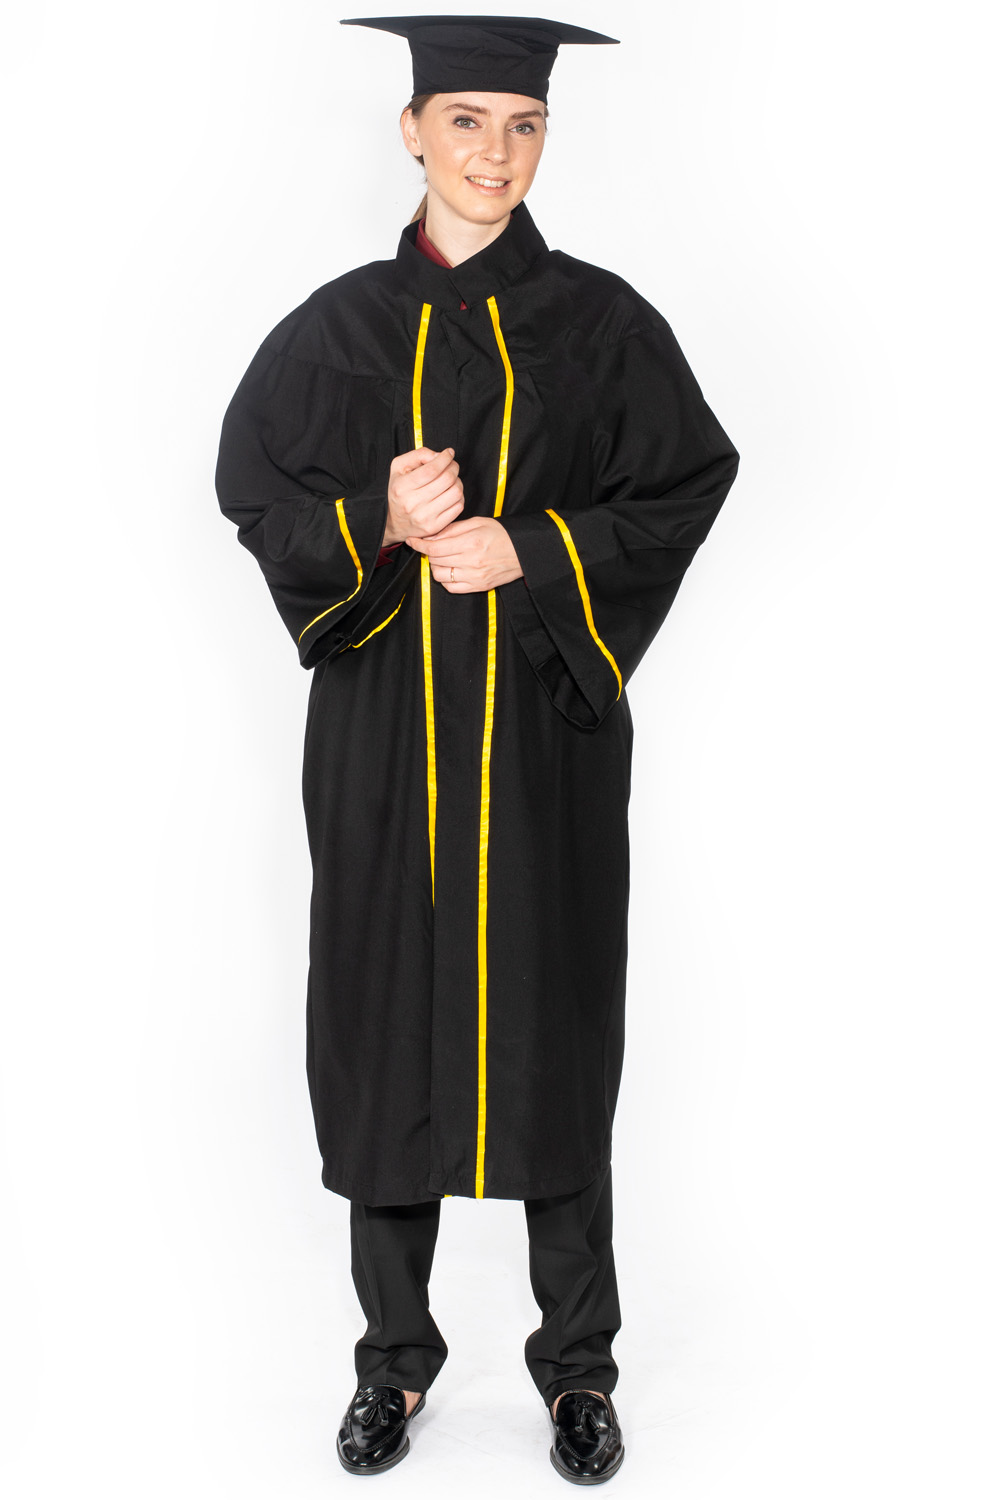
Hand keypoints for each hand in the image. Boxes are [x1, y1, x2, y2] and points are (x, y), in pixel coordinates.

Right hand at [383, 447, 463, 544]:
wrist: (393, 522)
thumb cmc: (399, 491)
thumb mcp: (399, 467)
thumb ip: (418, 455)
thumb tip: (439, 456)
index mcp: (402, 487)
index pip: (432, 469)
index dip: (445, 458)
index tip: (448, 453)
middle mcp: (412, 503)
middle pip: (446, 479)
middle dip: (453, 468)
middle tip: (451, 465)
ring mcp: (425, 517)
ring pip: (455, 492)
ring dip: (458, 482)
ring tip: (451, 480)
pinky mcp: (435, 527)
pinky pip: (458, 507)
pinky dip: (459, 496)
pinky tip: (451, 494)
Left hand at [407, 516, 523, 591]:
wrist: (523, 551)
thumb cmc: (501, 534)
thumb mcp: (477, 523)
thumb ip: (452, 529)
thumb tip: (431, 536)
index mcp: (470, 543)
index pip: (434, 548)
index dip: (419, 544)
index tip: (412, 540)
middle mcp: (471, 562)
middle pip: (434, 561)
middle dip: (429, 553)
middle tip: (434, 546)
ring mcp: (474, 577)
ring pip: (440, 576)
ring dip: (436, 567)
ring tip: (443, 559)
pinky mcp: (478, 587)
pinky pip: (452, 588)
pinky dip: (446, 579)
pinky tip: (451, 570)